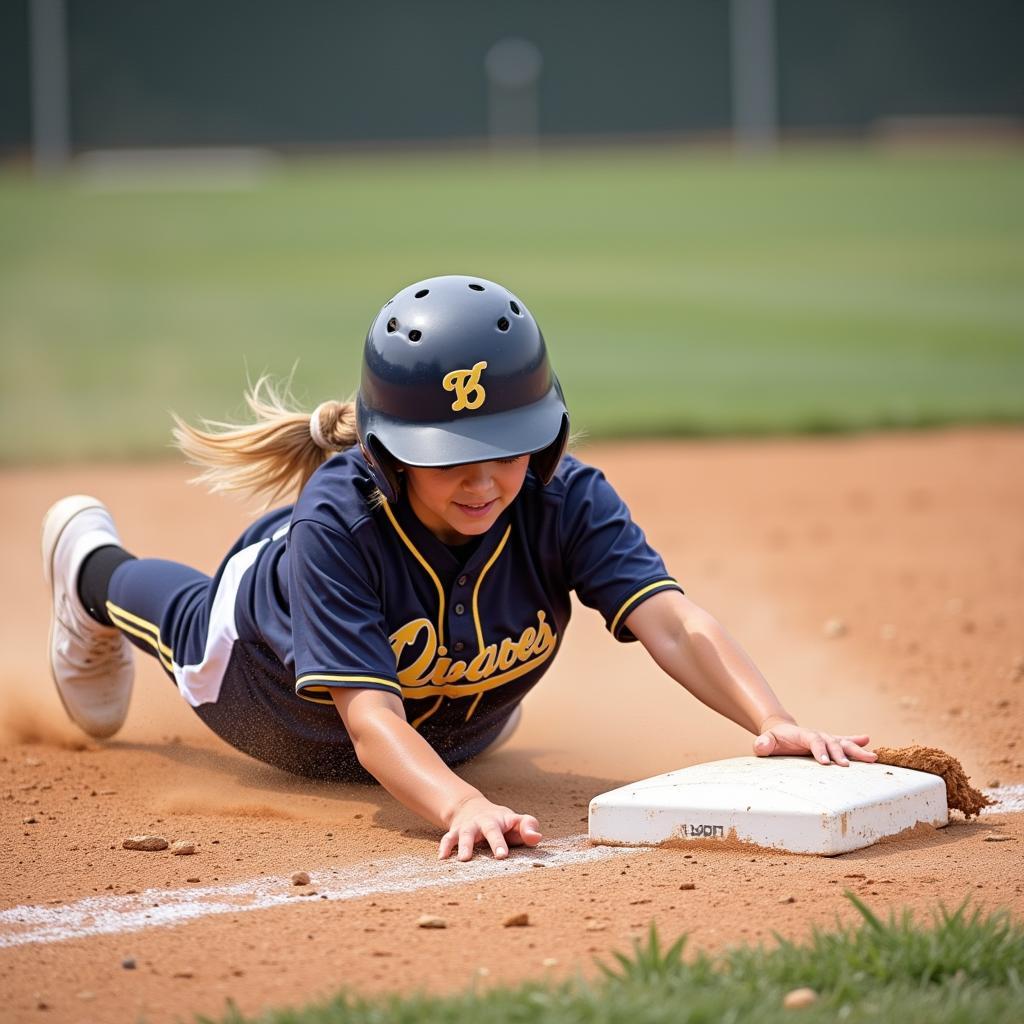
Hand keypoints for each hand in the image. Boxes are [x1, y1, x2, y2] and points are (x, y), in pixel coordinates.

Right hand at [438, 795, 541, 861]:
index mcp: (503, 820)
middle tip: (498, 857)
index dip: (516, 836)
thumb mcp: (516, 821)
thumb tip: (537, 838)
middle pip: (489, 830)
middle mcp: (484, 822)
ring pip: (465, 834)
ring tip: (463, 860)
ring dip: (464, 846)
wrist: (471, 808)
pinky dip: (444, 847)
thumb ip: (528, 827)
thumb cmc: (500, 822)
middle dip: (493, 842)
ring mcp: (468, 827)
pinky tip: (442, 859)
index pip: (514, 826)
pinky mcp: (455, 833)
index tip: (507, 854)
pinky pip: (447, 838)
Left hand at [753, 718, 875, 765]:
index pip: (813, 740)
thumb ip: (763, 743)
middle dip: (839, 753)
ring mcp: (826, 739)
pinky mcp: (830, 744)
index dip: (819, 750)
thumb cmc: (773, 740)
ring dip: (857, 750)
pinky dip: (856, 742)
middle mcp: (818, 735)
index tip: (825, 762)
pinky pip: (845, 742)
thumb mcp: (766, 741)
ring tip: (872, 757)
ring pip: (843, 743)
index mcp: (803, 735)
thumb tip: (760, 746)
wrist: (780, 732)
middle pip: (831, 742)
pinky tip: (868, 741)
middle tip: (845, 766)